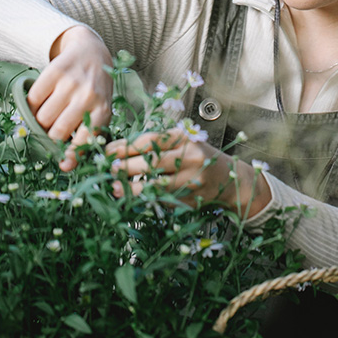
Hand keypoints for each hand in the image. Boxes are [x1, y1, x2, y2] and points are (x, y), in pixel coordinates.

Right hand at [27, 25, 113, 170]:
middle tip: (51, 131)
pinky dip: (32, 104)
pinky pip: (33, 99)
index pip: (84, 141)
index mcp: (103, 110)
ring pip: (42, 118)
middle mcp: (88, 96)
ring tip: (47, 115)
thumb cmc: (95, 89)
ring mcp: (71, 82)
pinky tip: (41, 101)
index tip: (63, 164)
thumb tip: (66, 166)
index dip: (71, 156)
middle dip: (50, 137)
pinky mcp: (55, 70)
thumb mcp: (100, 109)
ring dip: (39, 121)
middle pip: (57, 132)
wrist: (91, 52)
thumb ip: (86, 135)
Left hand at [105, 128, 271, 218]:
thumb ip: (157, 145)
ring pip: (156, 185)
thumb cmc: (198, 156)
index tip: (107, 151)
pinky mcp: (190, 199)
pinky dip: (145, 199)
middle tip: (108, 169)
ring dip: (132, 187)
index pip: (150, 140)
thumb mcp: (182, 142)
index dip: (125, 146)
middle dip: (125, 166)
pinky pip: (163, 199)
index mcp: (185, 137)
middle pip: (151, 162)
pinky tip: (131, 198)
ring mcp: (191, 180)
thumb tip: (119, 151)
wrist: (230, 179)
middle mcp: (190, 157)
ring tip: (114, 187)